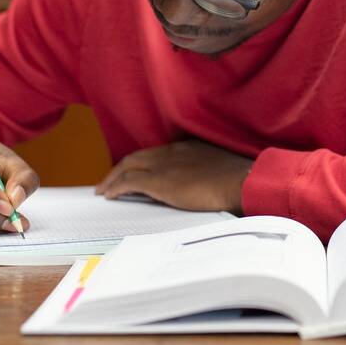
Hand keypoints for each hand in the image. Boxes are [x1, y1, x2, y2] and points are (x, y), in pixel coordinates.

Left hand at [94, 140, 253, 213]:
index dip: (142, 162)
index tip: (135, 171)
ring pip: (128, 166)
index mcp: (188, 148)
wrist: (241, 181)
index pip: (157, 154)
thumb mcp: (219, 171)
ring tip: (104, 189)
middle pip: (137, 157)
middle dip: (121, 168)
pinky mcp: (159, 180)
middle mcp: (172, 152)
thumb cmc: (239, 180)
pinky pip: (129, 182)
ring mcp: (164, 165)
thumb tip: (201, 188)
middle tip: (110, 180)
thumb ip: (205, 174)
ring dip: (113, 177)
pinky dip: (116, 187)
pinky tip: (109, 196)